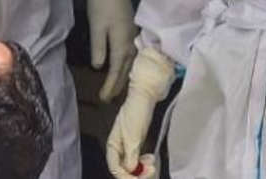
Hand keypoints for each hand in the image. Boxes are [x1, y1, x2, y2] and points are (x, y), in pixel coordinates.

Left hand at [83, 0, 136, 102]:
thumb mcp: (96, 26)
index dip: (111, 85)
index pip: (117, 69)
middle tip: (109, 99)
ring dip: (124, 75)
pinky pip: (132, 53)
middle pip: (127, 68)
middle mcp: (131, 40)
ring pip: (131, 61)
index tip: (104, 99)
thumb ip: (99, 47)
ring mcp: (133, 33)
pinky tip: (123, 66)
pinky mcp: (131, 28)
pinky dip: (127, 64)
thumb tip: (100, 67)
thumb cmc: (102, 2)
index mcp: (122, 41)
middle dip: (119, 84)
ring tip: (117, 87)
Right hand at [106, 48, 174, 177]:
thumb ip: (131, 152)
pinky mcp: (138, 144)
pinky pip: (139, 160)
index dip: (125, 176)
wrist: (146, 95)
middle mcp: (119, 148)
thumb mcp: (133, 133)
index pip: (115, 167)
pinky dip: (145, 163)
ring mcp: (129, 146)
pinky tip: (151, 160)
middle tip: (151, 171)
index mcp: (113, 145)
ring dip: (142, 169)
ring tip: (152, 164)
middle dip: (136, 174)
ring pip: (133, 166)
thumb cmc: (136, 110)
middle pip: (124, 169)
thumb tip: (130, 169)